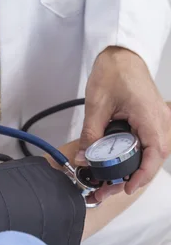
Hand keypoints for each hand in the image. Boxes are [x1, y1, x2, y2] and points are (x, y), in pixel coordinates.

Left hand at [76, 47, 170, 201]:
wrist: (121, 55)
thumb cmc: (114, 71)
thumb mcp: (97, 105)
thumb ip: (91, 134)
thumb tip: (84, 158)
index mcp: (149, 116)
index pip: (154, 154)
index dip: (141, 175)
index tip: (126, 188)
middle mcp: (160, 119)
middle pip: (154, 158)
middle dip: (133, 178)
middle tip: (109, 189)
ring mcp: (158, 119)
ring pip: (152, 153)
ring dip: (134, 169)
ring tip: (110, 181)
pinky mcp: (152, 120)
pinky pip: (149, 144)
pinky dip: (136, 157)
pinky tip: (119, 165)